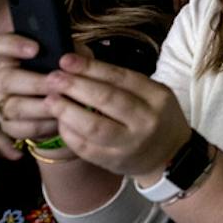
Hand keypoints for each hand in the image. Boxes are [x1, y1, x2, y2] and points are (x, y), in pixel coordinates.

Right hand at [0, 33, 74, 143]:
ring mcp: (2, 104)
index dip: (11, 45)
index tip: (36, 49)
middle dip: (35, 82)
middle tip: (58, 83)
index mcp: (13, 56)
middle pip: (4, 79)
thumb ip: (72, 53)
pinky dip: (43, 125)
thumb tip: (72, 56)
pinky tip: (60, 119)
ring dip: (41, 106)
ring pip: (14, 106)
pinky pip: (21, 128)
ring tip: (63, 102)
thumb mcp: (73, 59)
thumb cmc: (69, 75)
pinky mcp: (8, 126)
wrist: (69, 105)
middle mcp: (2, 79)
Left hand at [41, 53, 191, 179]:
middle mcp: (146, 120)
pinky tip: (60, 122)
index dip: (91, 68)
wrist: (171, 155)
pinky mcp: (114, 162)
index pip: (121, 78)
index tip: (67, 60)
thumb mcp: (153, 93)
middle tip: (53, 78)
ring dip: (67, 111)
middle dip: (75, 86)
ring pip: (94, 126)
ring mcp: (130, 144)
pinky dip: (69, 133)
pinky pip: (86, 148)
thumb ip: (122, 81)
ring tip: (51, 100)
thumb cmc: (157, 117)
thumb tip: (81, 62)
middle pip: (107, 99)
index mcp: (157, 96)